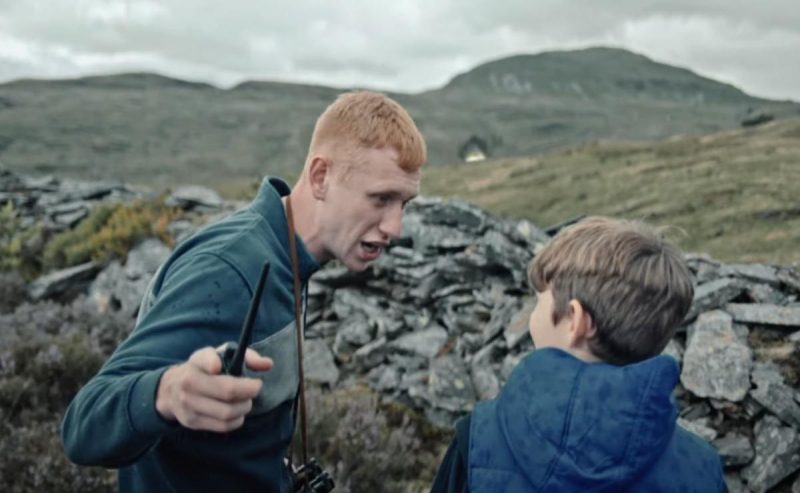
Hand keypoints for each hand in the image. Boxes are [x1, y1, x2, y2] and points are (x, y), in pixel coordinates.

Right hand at [155, 346, 272, 431]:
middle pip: (227, 392)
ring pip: (227, 412)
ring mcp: (188, 404)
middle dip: (249, 392)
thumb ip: (247, 356)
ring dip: (244, 408)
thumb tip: (268, 364)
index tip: (233, 369)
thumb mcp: (221, 354)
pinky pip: (222, 426)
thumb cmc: (204, 368)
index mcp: (197, 362)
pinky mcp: (191, 421)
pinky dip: (236, 421)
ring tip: (245, 402)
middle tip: (255, 389)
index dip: (218, 363)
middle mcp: (188, 383)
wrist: (171, 389)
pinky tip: (237, 413)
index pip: (208, 360)